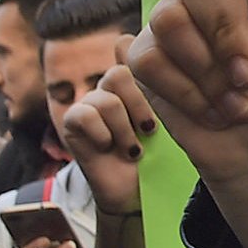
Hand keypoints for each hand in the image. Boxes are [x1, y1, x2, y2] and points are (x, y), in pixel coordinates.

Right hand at [60, 65, 157, 215]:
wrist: (139, 194)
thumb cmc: (160, 158)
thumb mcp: (173, 123)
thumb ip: (168, 93)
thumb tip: (155, 59)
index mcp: (137, 81)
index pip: (131, 54)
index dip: (146, 71)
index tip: (159, 108)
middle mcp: (112, 89)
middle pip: (119, 73)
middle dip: (138, 105)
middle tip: (150, 131)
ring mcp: (91, 104)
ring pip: (105, 100)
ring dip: (123, 130)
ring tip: (133, 151)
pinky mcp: (73, 122)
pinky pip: (83, 115)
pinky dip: (101, 134)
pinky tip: (108, 148)